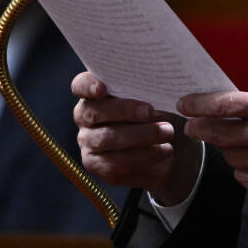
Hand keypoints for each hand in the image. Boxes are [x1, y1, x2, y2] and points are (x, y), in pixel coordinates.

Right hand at [72, 72, 201, 204]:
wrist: (164, 149)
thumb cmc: (156, 114)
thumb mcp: (153, 98)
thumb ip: (146, 89)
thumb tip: (155, 82)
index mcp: (94, 93)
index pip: (80, 85)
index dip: (88, 85)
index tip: (103, 88)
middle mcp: (85, 116)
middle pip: (93, 112)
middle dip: (124, 110)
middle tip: (151, 111)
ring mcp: (88, 142)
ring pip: (106, 138)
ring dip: (140, 135)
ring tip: (167, 132)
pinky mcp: (97, 165)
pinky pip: (115, 163)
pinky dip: (143, 156)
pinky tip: (163, 150)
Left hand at [179, 89, 247, 199]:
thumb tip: (225, 107)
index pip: (223, 104)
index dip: (198, 105)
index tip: (185, 104)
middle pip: (216, 133)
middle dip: (199, 128)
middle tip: (192, 126)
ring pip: (228, 155)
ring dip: (229, 147)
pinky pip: (241, 175)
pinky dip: (244, 166)